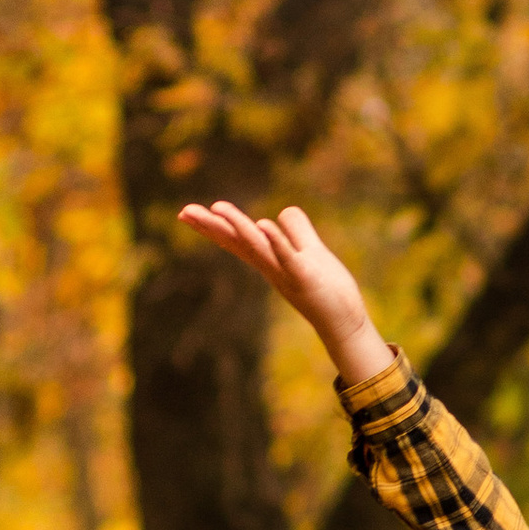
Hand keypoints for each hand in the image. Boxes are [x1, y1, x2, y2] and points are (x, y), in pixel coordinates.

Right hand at [177, 199, 396, 386]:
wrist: (344, 322)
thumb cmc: (327, 289)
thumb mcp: (311, 251)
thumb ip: (297, 230)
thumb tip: (284, 212)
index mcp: (270, 259)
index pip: (236, 239)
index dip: (213, 226)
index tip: (185, 213)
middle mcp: (271, 267)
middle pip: (237, 242)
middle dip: (211, 227)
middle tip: (184, 212)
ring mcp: (286, 273)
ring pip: (257, 247)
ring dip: (239, 226)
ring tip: (218, 207)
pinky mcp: (305, 278)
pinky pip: (287, 257)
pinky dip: (276, 242)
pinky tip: (265, 225)